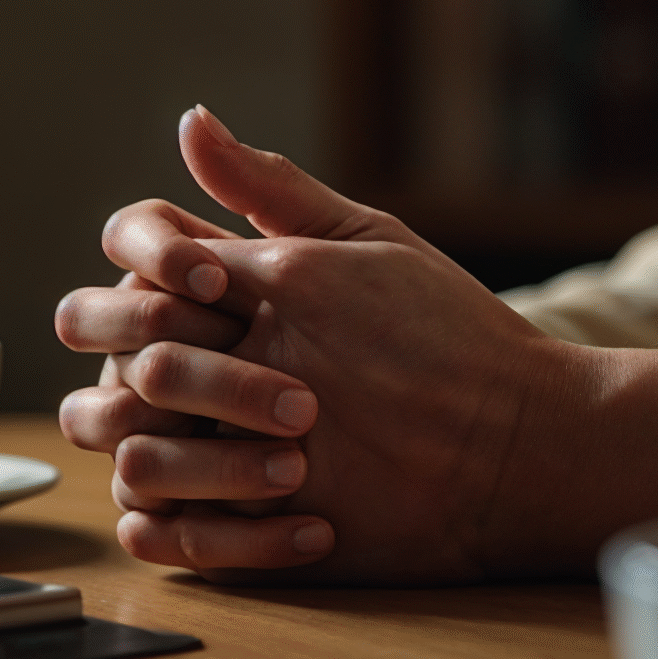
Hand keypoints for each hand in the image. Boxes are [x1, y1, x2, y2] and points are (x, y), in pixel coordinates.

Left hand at [57, 106, 657, 583]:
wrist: (531, 447)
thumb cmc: (457, 334)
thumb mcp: (373, 237)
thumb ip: (273, 186)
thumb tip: (191, 122)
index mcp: (288, 284)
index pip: (155, 270)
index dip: (142, 288)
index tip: (167, 305)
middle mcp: (275, 364)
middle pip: (138, 361)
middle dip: (125, 366)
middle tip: (145, 379)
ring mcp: (282, 453)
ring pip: (142, 456)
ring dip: (136, 447)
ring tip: (161, 442)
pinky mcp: (290, 529)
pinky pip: (182, 536)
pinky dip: (163, 522)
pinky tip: (182, 503)